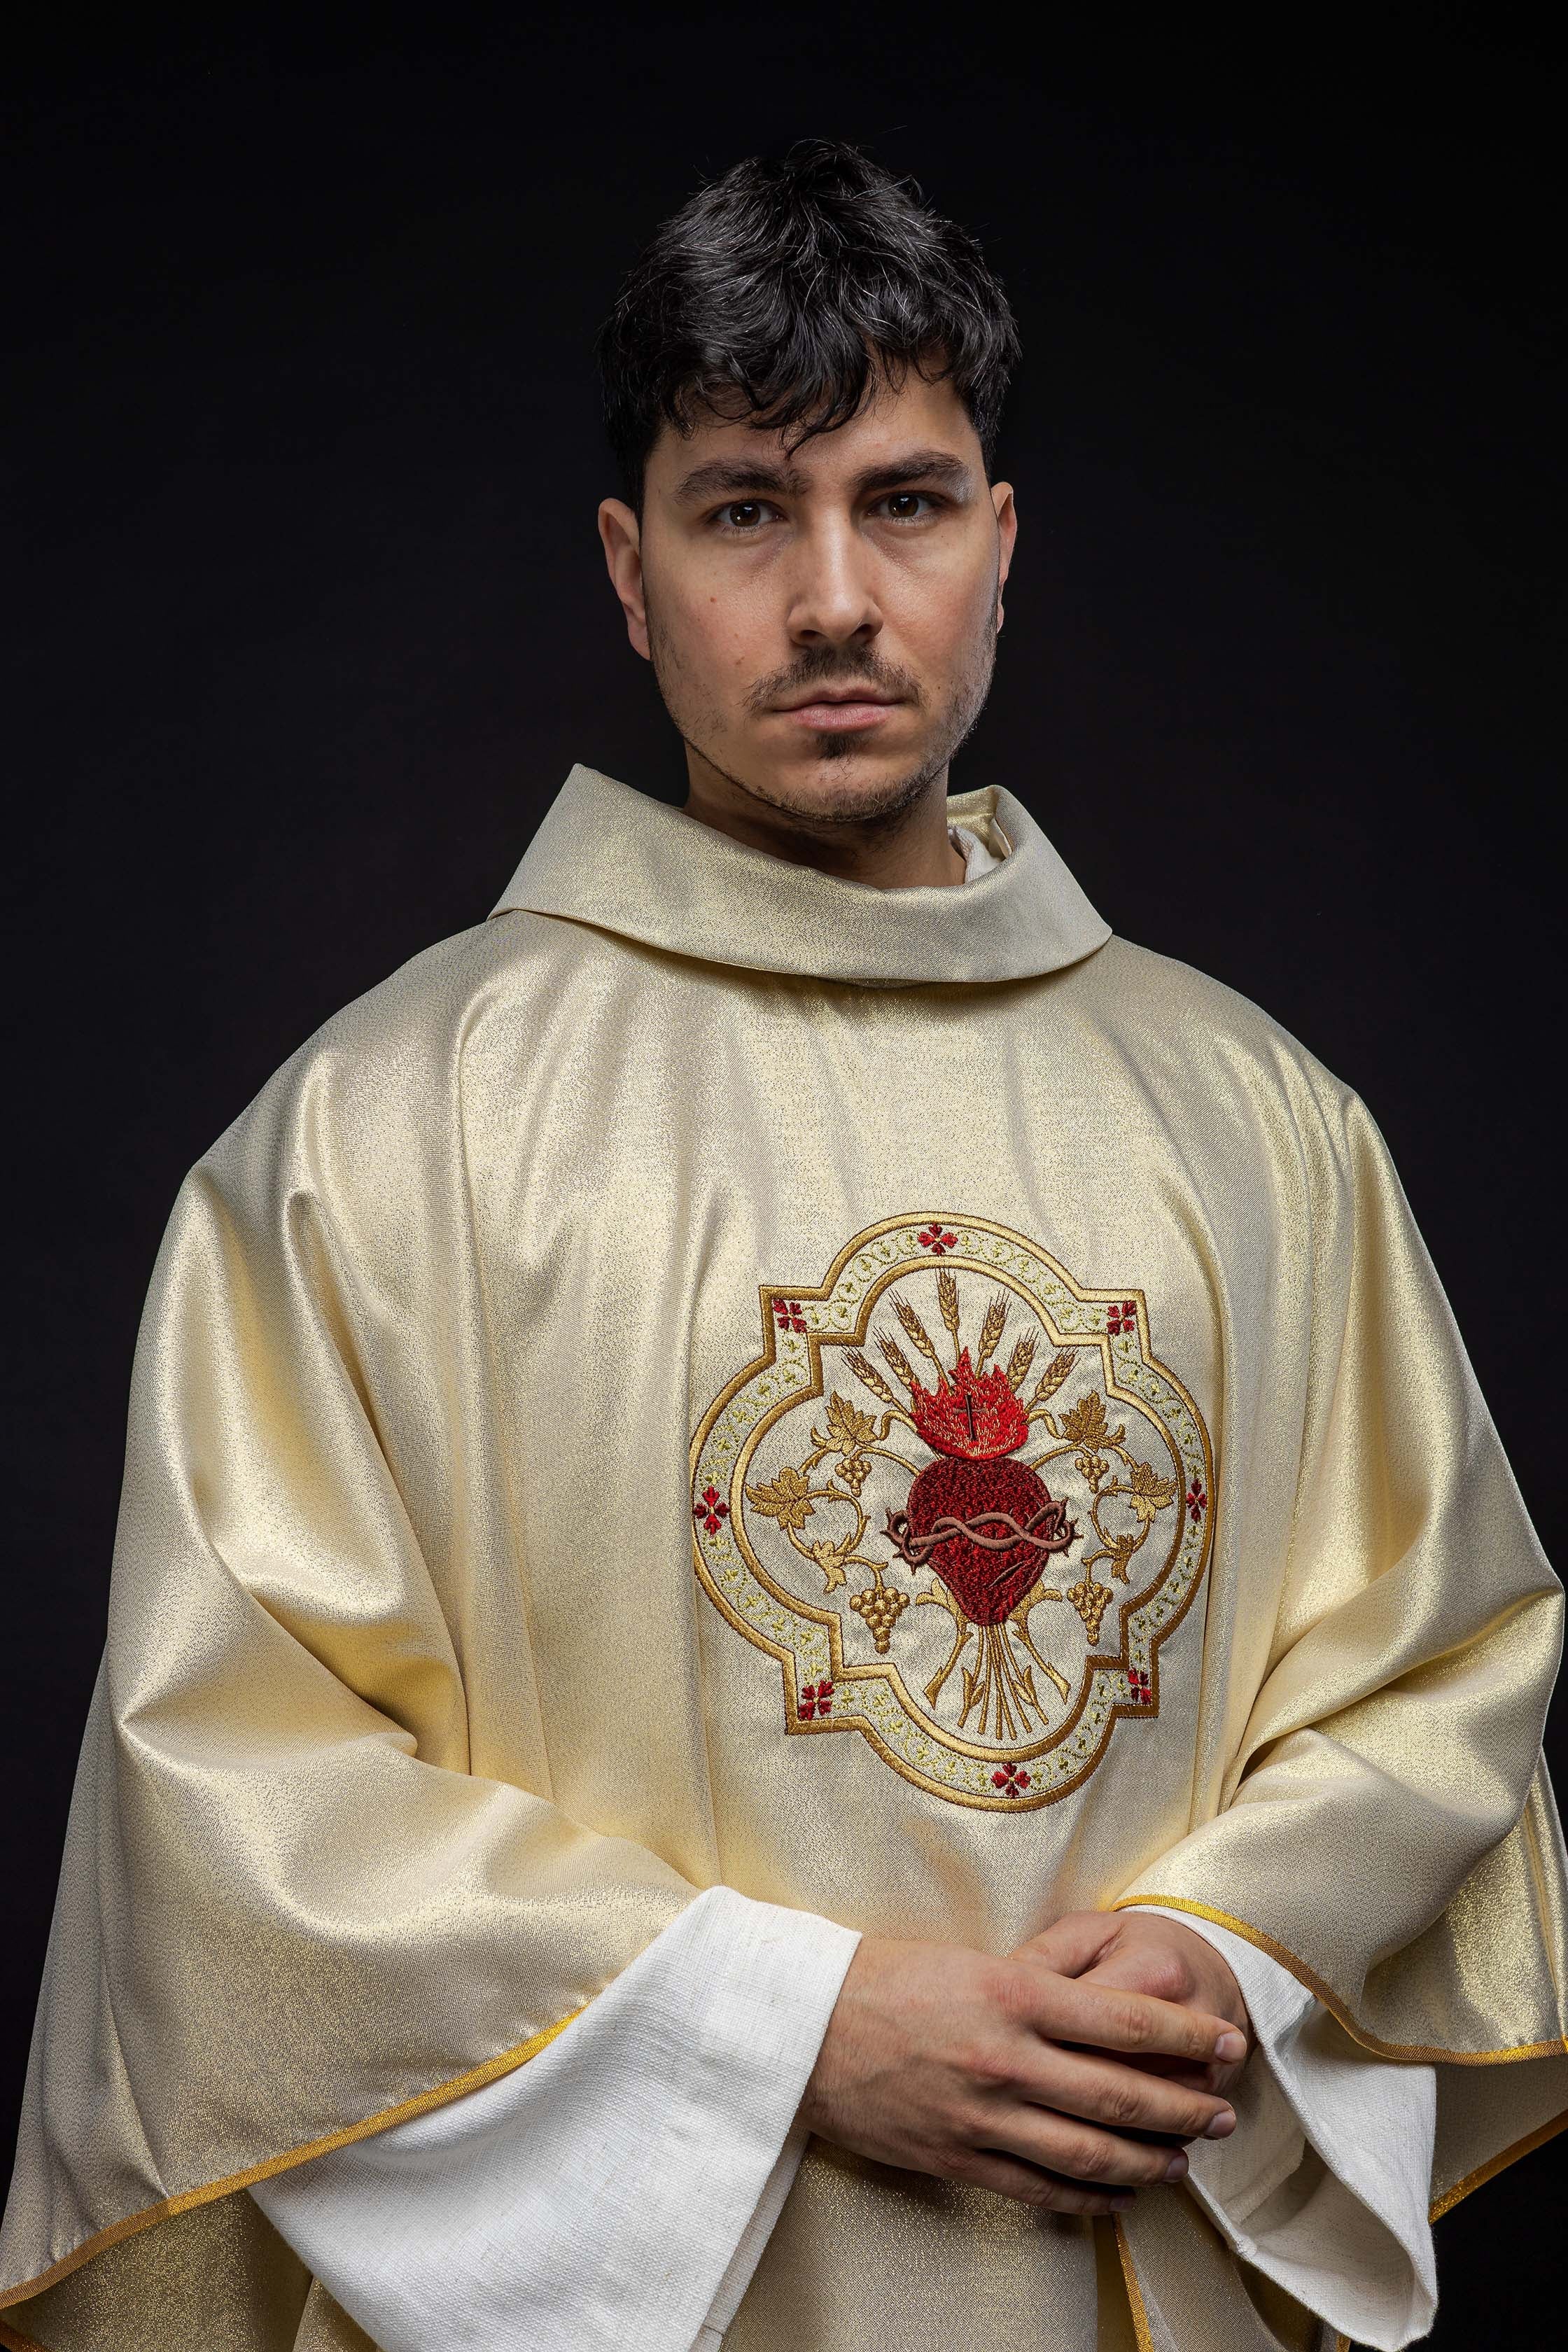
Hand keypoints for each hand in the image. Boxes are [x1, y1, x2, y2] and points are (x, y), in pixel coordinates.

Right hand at [799, 1934, 1244, 2215]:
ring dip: (1149, 2162)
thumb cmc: (882, 1978)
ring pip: (1089, 2153)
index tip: (1224, 2043)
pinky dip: (1090, 2198)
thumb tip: (1098, 2013)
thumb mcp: (968, 1961)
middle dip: (1184, 2107)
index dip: (1186, 2037)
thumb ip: (1034, 1989)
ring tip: (1182, 2163)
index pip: (1125, 2021)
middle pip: (1120, 2094)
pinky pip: (1040, 2189)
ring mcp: (982, 2115)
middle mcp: (1005, 2058)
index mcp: (1011, 1993)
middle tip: (1223, 2112)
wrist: (801, 2026)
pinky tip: (1120, 2197)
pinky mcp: (957, 2158)